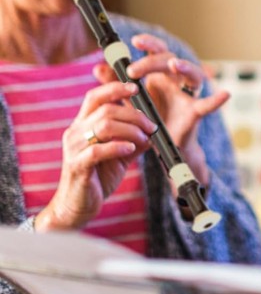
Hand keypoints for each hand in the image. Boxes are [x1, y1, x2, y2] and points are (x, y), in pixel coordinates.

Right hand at [35, 80, 155, 230]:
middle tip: (151, 126)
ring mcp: (73, 149)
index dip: (115, 88)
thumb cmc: (98, 176)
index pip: (95, 97)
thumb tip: (152, 130)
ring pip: (104, 126)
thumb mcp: (119, 153)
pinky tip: (131, 149)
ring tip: (143, 139)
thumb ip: (133, 139)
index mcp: (83, 125)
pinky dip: (118, 146)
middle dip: (134, 115)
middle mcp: (75, 133)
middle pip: (107, 110)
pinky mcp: (76, 166)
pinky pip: (98, 150)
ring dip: (130, 130)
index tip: (136, 88)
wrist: (78, 206)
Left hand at [121, 34, 228, 185]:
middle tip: (133, 70)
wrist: (164, 148)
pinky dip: (217, 100)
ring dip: (184, 66)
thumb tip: (98, 68)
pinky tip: (225, 94)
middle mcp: (177, 81)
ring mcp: (188, 95)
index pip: (158, 52)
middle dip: (152, 61)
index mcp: (161, 75)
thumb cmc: (151, 120)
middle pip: (171, 59)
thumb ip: (117, 85)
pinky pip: (207, 105)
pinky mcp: (195, 113)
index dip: (149, 43)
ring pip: (192, 74)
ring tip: (173, 65)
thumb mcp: (131, 101)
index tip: (134, 41)